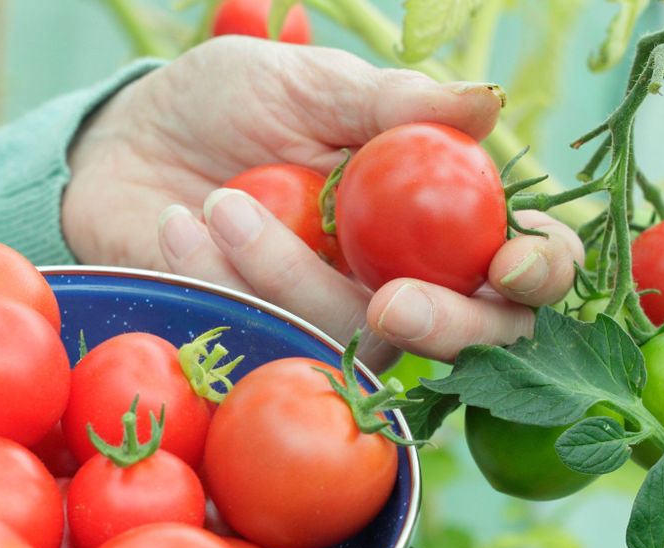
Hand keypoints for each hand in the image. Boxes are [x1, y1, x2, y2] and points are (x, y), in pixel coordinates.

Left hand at [63, 38, 581, 368]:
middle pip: (470, 339)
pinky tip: (180, 227)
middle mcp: (401, 278)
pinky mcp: (264, 346)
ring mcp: (331, 321)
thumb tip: (489, 105)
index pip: (522, 260)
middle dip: (444, 329)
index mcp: (436, 213)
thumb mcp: (308, 84)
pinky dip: (222, 279)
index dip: (538, 270)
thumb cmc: (227, 105)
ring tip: (219, 202)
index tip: (508, 263)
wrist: (125, 145)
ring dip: (286, 273)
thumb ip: (393, 104)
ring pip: (355, 338)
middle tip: (390, 302)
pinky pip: (268, 338)